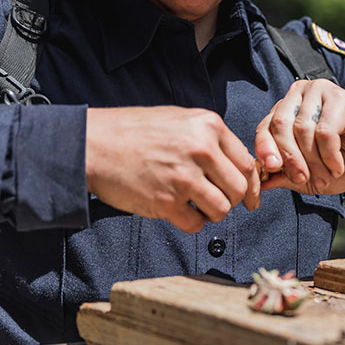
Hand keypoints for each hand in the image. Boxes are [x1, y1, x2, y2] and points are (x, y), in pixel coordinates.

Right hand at [85, 107, 261, 232]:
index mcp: (209, 126)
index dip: (251, 184)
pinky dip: (191, 223)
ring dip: (211, 213)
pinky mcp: (166, 202)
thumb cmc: (134, 131)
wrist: (93, 145)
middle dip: (233, 200)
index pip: (246, 163)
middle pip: (239, 189)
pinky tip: (179, 212)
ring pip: (222, 210)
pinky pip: (196, 224)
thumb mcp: (180, 119)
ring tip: (196, 205)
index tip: (250, 197)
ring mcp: (184, 177)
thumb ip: (210, 138)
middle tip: (218, 202)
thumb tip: (238, 166)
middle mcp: (201, 149)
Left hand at [254, 79, 344, 194]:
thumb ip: (287, 177)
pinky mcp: (340, 98)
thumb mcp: (312, 176)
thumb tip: (261, 182)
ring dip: (314, 161)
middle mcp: (300, 96)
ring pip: (302, 130)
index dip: (266, 151)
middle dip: (291, 159)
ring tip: (328, 175)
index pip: (265, 128)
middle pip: (280, 126)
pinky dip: (330, 155)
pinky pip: (324, 131)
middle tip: (306, 180)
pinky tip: (338, 165)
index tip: (274, 171)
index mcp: (288, 110)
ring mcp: (320, 92)